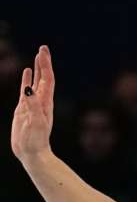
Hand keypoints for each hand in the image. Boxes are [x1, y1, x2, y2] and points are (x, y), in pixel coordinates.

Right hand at [11, 45, 56, 163]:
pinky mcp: (24, 109)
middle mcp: (41, 101)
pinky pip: (26, 90)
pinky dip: (27, 80)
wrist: (32, 153)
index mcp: (45, 102)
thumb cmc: (35, 140)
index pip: (47, 79)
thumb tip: (28, 89)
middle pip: (44, 77)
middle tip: (43, 48)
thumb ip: (31, 105)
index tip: (43, 51)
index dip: (46, 65)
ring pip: (36, 82)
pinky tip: (27, 73)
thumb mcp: (34, 121)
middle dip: (43, 62)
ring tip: (38, 57)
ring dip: (38, 69)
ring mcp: (33, 104)